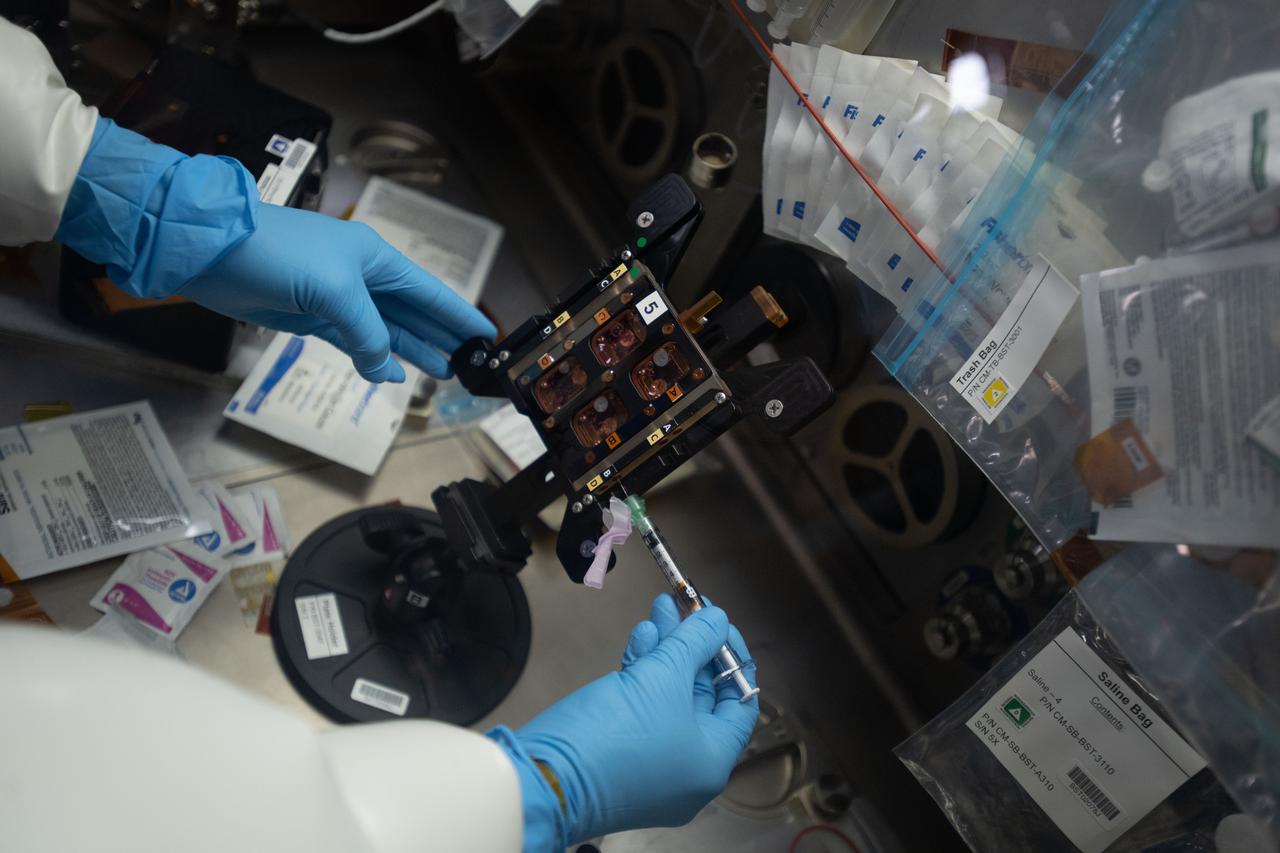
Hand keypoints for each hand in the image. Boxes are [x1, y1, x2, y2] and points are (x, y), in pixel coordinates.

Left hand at [181, 204, 495, 381]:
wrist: (214, 251)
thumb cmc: (279, 254)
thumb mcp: (335, 292)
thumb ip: (368, 333)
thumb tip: (383, 367)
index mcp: (376, 259)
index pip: (430, 291)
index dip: (458, 313)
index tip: (486, 333)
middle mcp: (363, 276)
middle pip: (413, 311)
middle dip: (440, 336)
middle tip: (469, 362)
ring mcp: (337, 298)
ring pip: (386, 329)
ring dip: (412, 350)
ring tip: (443, 372)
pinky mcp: (312, 316)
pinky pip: (355, 341)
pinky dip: (373, 358)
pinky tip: (390, 374)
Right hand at [515, 594, 758, 843]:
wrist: (543, 776)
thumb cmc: (614, 737)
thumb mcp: (663, 676)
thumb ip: (694, 642)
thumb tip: (716, 621)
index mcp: (711, 761)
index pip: (740, 703)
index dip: (733, 657)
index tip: (719, 623)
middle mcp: (686, 769)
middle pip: (701, 695)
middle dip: (692, 645)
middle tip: (686, 607)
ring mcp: (651, 763)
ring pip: (667, 696)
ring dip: (665, 650)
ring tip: (661, 608)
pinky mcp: (619, 752)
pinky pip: (641, 707)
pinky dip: (642, 671)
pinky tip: (641, 637)